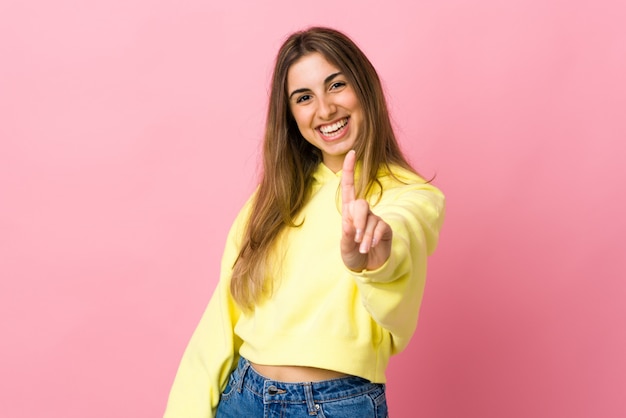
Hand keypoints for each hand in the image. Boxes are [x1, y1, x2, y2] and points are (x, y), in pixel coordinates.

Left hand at [340, 150, 391, 271]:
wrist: (368, 267)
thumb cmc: (353, 254)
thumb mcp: (345, 247)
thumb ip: (347, 236)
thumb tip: (350, 225)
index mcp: (348, 212)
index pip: (348, 187)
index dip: (350, 170)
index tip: (352, 152)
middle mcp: (362, 212)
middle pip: (361, 204)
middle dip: (358, 221)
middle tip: (357, 238)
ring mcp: (375, 219)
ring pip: (371, 219)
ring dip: (365, 236)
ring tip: (362, 248)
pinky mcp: (385, 227)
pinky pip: (380, 228)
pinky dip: (373, 239)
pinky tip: (370, 247)